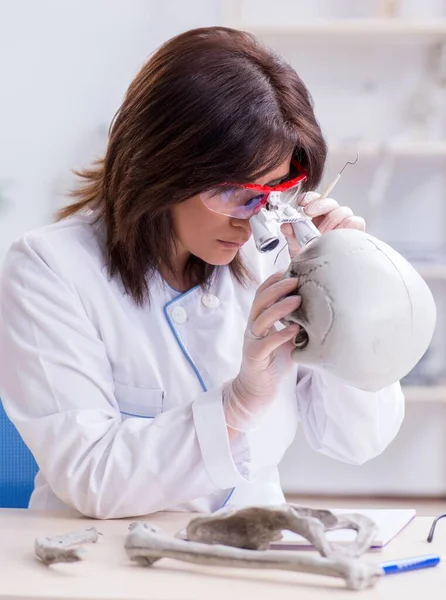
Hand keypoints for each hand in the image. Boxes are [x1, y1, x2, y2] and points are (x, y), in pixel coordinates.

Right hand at [223, 272, 299, 432]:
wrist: (255, 392)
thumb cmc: (272, 365)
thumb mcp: (285, 340)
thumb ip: (294, 326)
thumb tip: (317, 312)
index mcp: (258, 322)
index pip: (261, 295)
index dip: (273, 282)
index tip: (289, 271)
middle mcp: (252, 329)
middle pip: (260, 302)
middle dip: (277, 289)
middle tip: (295, 280)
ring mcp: (251, 342)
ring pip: (261, 319)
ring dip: (279, 308)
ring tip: (297, 300)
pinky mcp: (254, 357)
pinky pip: (266, 343)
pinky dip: (280, 334)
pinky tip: (294, 330)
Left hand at [280, 191, 365, 259]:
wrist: (319, 276)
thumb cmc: (311, 260)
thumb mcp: (297, 248)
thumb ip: (291, 235)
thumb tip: (286, 225)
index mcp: (318, 218)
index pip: (316, 200)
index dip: (310, 198)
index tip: (300, 202)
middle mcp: (331, 220)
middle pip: (331, 203)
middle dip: (319, 204)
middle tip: (308, 212)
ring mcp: (343, 226)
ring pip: (343, 211)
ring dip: (331, 219)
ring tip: (322, 232)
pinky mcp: (355, 234)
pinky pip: (356, 222)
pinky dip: (348, 225)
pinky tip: (337, 234)